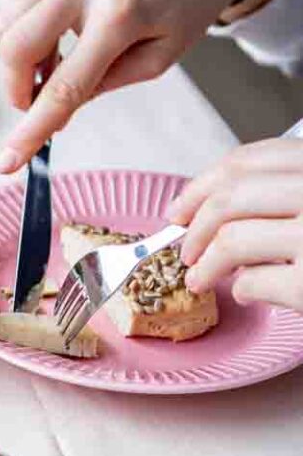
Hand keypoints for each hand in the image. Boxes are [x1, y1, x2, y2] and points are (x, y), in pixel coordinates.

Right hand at [0, 0, 290, 172]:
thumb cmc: (187, 4)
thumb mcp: (158, 59)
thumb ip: (103, 85)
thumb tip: (56, 108)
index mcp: (120, 15)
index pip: (63, 86)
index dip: (31, 129)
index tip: (8, 161)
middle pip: (16, 49)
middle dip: (16, 88)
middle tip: (36, 101)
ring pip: (6, 23)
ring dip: (19, 56)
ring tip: (55, 60)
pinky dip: (21, 25)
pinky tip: (51, 31)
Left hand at [168, 139, 302, 310]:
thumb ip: (278, 195)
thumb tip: (208, 213)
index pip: (250, 162)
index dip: (202, 186)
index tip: (178, 209)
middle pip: (232, 198)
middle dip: (194, 228)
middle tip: (184, 251)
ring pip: (232, 241)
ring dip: (204, 266)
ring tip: (200, 280)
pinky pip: (252, 283)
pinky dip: (240, 291)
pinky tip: (247, 294)